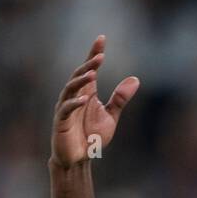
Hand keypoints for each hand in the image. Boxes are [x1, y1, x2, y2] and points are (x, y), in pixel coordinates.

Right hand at [51, 35, 139, 167]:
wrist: (78, 158)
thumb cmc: (92, 136)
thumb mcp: (111, 116)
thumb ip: (120, 98)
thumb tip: (135, 79)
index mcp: (86, 93)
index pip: (89, 68)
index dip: (94, 53)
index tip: (102, 39)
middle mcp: (75, 96)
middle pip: (80, 74)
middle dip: (89, 64)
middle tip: (100, 56)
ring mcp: (66, 107)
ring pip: (70, 88)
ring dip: (81, 80)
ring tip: (93, 73)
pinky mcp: (61, 121)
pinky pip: (66, 109)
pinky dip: (74, 103)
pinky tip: (85, 99)